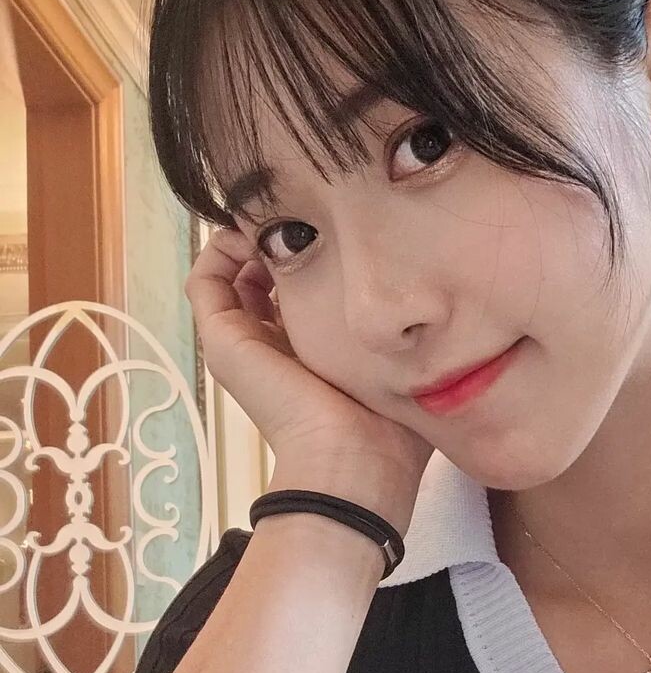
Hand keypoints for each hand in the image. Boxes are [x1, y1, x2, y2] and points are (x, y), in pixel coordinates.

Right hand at [186, 226, 433, 531]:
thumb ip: (403, 332)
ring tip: (284, 213)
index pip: (297, 290)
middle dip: (281, 237)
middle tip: (311, 210)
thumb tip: (423, 295)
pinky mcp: (222, 340)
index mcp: (310, 352)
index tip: (343, 227)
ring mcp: (241, 342)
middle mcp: (271, 344)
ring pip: (229, 271)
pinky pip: (205, 279)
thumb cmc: (388, 426)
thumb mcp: (401, 363)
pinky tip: (258, 229)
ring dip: (250, 235)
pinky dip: (221, 246)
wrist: (352, 461)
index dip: (315, 253)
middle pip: (260, 275)